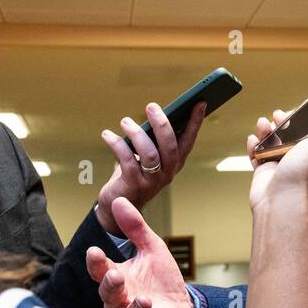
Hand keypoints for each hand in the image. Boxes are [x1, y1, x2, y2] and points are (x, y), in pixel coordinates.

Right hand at [85, 197, 196, 307]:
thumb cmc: (161, 280)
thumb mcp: (152, 249)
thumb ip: (135, 228)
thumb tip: (118, 200)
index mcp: (118, 278)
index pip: (100, 271)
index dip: (96, 263)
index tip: (94, 251)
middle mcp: (120, 301)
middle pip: (108, 295)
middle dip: (110, 286)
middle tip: (115, 275)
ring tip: (144, 299)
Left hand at [94, 101, 206, 234]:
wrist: (118, 205)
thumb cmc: (134, 173)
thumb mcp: (148, 157)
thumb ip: (153, 140)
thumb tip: (154, 113)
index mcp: (175, 163)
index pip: (188, 140)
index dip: (195, 122)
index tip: (200, 102)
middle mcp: (167, 173)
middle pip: (170, 146)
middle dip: (162, 124)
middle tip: (151, 106)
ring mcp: (152, 181)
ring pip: (150, 153)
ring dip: (136, 133)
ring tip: (125, 121)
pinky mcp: (134, 185)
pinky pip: (127, 160)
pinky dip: (117, 144)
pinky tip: (107, 135)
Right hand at [246, 102, 307, 211]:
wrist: (283, 200)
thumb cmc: (307, 173)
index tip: (304, 107)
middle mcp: (304, 157)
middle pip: (293, 132)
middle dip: (284, 120)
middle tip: (279, 116)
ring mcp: (284, 164)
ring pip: (274, 140)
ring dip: (266, 129)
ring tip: (263, 125)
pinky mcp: (267, 172)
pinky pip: (258, 154)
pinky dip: (254, 145)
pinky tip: (254, 140)